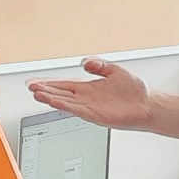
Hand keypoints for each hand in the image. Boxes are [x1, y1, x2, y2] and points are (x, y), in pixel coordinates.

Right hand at [27, 58, 155, 130]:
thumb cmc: (134, 91)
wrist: (148, 105)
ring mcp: (91, 108)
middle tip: (30, 87)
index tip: (35, 81)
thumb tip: (85, 62)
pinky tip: (57, 103)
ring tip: (37, 94)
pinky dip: (67, 107)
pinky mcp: (97, 116)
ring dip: (51, 99)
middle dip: (45, 90)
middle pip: (61, 94)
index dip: (49, 83)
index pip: (64, 85)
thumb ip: (99, 65)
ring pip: (66, 103)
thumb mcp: (115, 70)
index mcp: (89, 88)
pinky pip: (78, 110)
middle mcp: (87, 98)